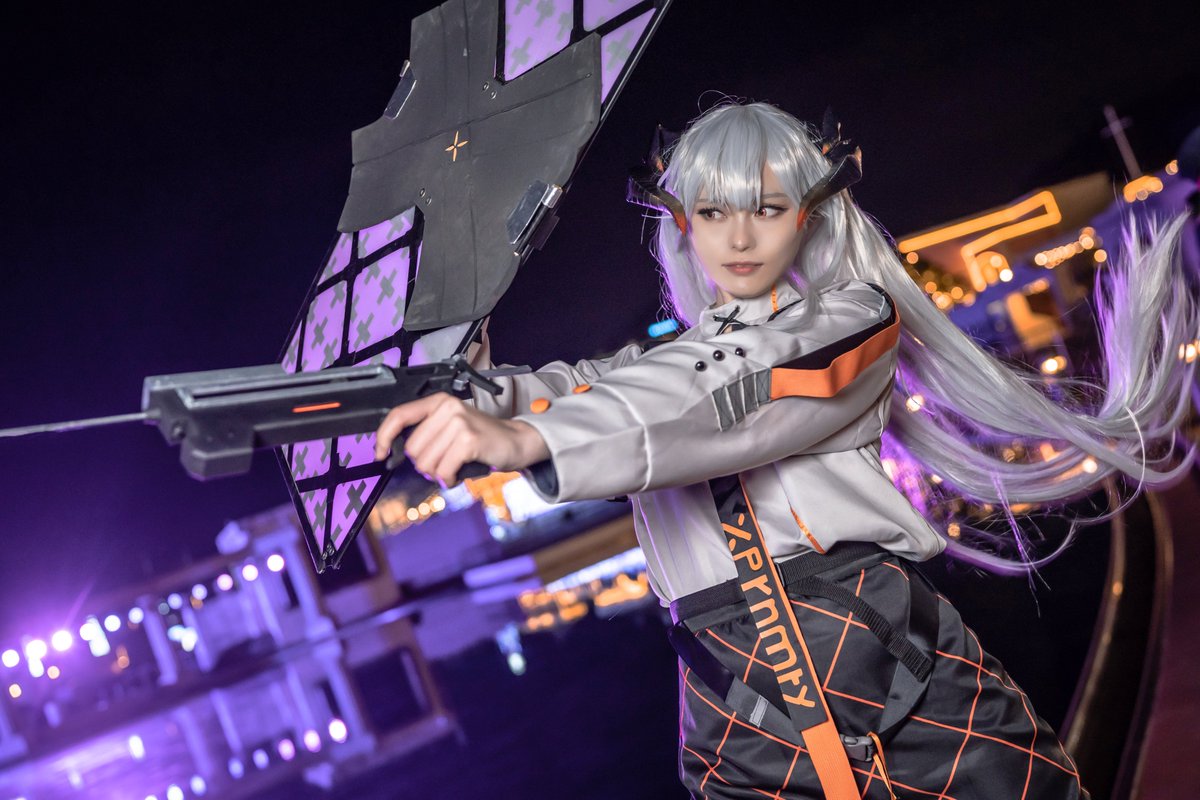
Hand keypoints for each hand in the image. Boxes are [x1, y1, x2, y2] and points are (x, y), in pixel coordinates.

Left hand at [374, 393, 549, 485]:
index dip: (384, 437)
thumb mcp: (451, 427)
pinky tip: (459, 473)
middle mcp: (447, 408)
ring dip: (438, 474)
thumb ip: (427, 433)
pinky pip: (443, 470)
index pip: (399, 415)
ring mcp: (458, 422)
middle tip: (442, 464)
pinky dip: (449, 478)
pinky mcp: (468, 439)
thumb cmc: (481, 439)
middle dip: (425, 465)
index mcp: (438, 402)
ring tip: (453, 468)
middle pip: (413, 448)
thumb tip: (397, 451)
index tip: (380, 453)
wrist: (515, 441)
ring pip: (427, 463)